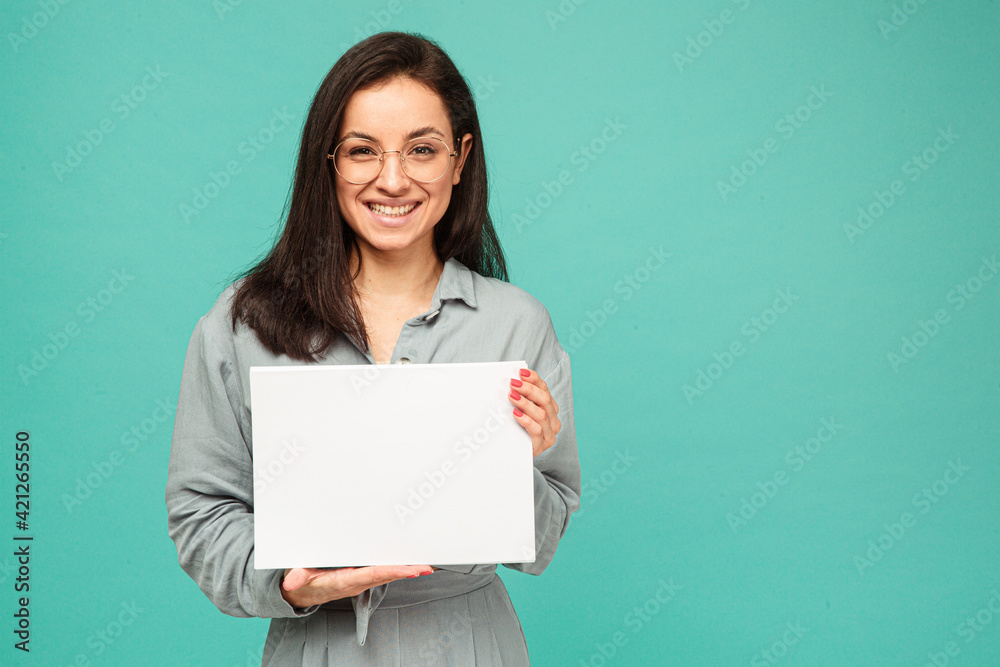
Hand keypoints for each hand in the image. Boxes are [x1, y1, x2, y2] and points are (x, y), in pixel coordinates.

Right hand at [280, 565, 432, 607]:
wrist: (299, 592)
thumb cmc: (301, 581)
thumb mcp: (298, 576)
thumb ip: (297, 578)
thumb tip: (291, 583)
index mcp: (343, 581)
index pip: (373, 575)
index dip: (392, 572)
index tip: (410, 570)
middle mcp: (355, 583)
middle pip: (385, 576)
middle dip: (406, 572)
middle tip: (426, 567)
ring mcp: (359, 581)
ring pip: (385, 575)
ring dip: (404, 571)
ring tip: (424, 566)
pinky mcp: (359, 578)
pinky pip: (380, 574)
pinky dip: (395, 570)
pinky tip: (407, 566)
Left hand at [508, 368, 560, 456]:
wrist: (513, 456)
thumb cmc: (515, 430)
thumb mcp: (519, 411)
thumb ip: (519, 397)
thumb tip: (511, 380)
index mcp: (550, 408)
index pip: (544, 389)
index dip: (534, 379)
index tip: (521, 372)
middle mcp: (553, 420)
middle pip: (544, 400)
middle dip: (528, 390)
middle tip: (513, 384)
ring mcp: (549, 434)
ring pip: (541, 414)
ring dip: (525, 403)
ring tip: (512, 396)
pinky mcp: (541, 446)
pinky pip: (536, 430)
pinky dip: (526, 420)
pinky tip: (516, 414)